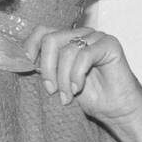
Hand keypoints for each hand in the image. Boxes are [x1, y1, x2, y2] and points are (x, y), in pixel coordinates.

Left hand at [24, 26, 141, 126]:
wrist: (117, 110)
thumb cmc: (91, 97)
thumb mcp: (59, 81)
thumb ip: (46, 67)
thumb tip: (24, 60)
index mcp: (69, 39)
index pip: (43, 31)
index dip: (31, 46)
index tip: (27, 67)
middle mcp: (82, 34)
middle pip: (51, 39)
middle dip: (47, 68)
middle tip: (50, 90)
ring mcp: (97, 37)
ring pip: (67, 50)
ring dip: (63, 78)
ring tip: (66, 96)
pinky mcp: (110, 44)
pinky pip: (84, 56)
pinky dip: (76, 75)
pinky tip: (78, 88)